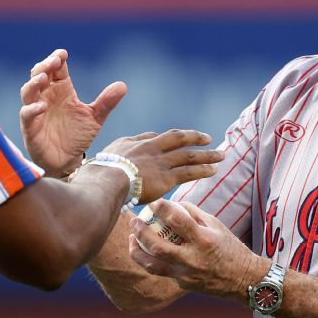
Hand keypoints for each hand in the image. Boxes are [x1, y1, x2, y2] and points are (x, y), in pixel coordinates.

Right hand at [19, 49, 126, 176]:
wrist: (67, 161)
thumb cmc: (77, 136)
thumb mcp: (95, 118)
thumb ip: (106, 103)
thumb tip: (122, 85)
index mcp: (61, 90)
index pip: (56, 69)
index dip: (56, 59)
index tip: (63, 53)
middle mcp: (46, 97)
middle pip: (39, 74)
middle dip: (44, 66)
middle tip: (53, 61)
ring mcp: (36, 111)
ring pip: (28, 92)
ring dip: (33, 83)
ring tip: (43, 78)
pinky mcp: (30, 127)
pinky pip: (26, 115)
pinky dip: (32, 109)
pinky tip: (42, 106)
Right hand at [97, 129, 223, 202]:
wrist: (105, 181)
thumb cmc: (96, 176)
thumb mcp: (100, 161)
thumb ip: (109, 161)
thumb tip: (107, 166)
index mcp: (132, 143)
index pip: (151, 137)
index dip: (164, 140)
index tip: (172, 141)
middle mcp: (149, 148)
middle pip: (176, 138)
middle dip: (193, 137)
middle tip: (207, 138)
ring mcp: (159, 161)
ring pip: (188, 154)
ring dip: (206, 154)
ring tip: (220, 154)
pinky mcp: (166, 177)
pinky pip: (189, 171)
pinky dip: (203, 169)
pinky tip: (213, 170)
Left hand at [127, 199, 268, 302]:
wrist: (243, 280)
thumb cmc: (230, 248)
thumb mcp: (216, 226)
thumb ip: (194, 214)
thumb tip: (173, 203)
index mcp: (203, 240)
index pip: (177, 220)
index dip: (162, 208)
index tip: (154, 202)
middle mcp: (193, 258)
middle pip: (157, 246)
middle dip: (140, 232)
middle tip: (133, 221)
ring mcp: (186, 274)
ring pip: (152, 265)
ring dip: (136, 251)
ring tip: (130, 239)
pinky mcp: (183, 284)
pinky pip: (162, 271)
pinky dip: (151, 260)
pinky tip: (145, 251)